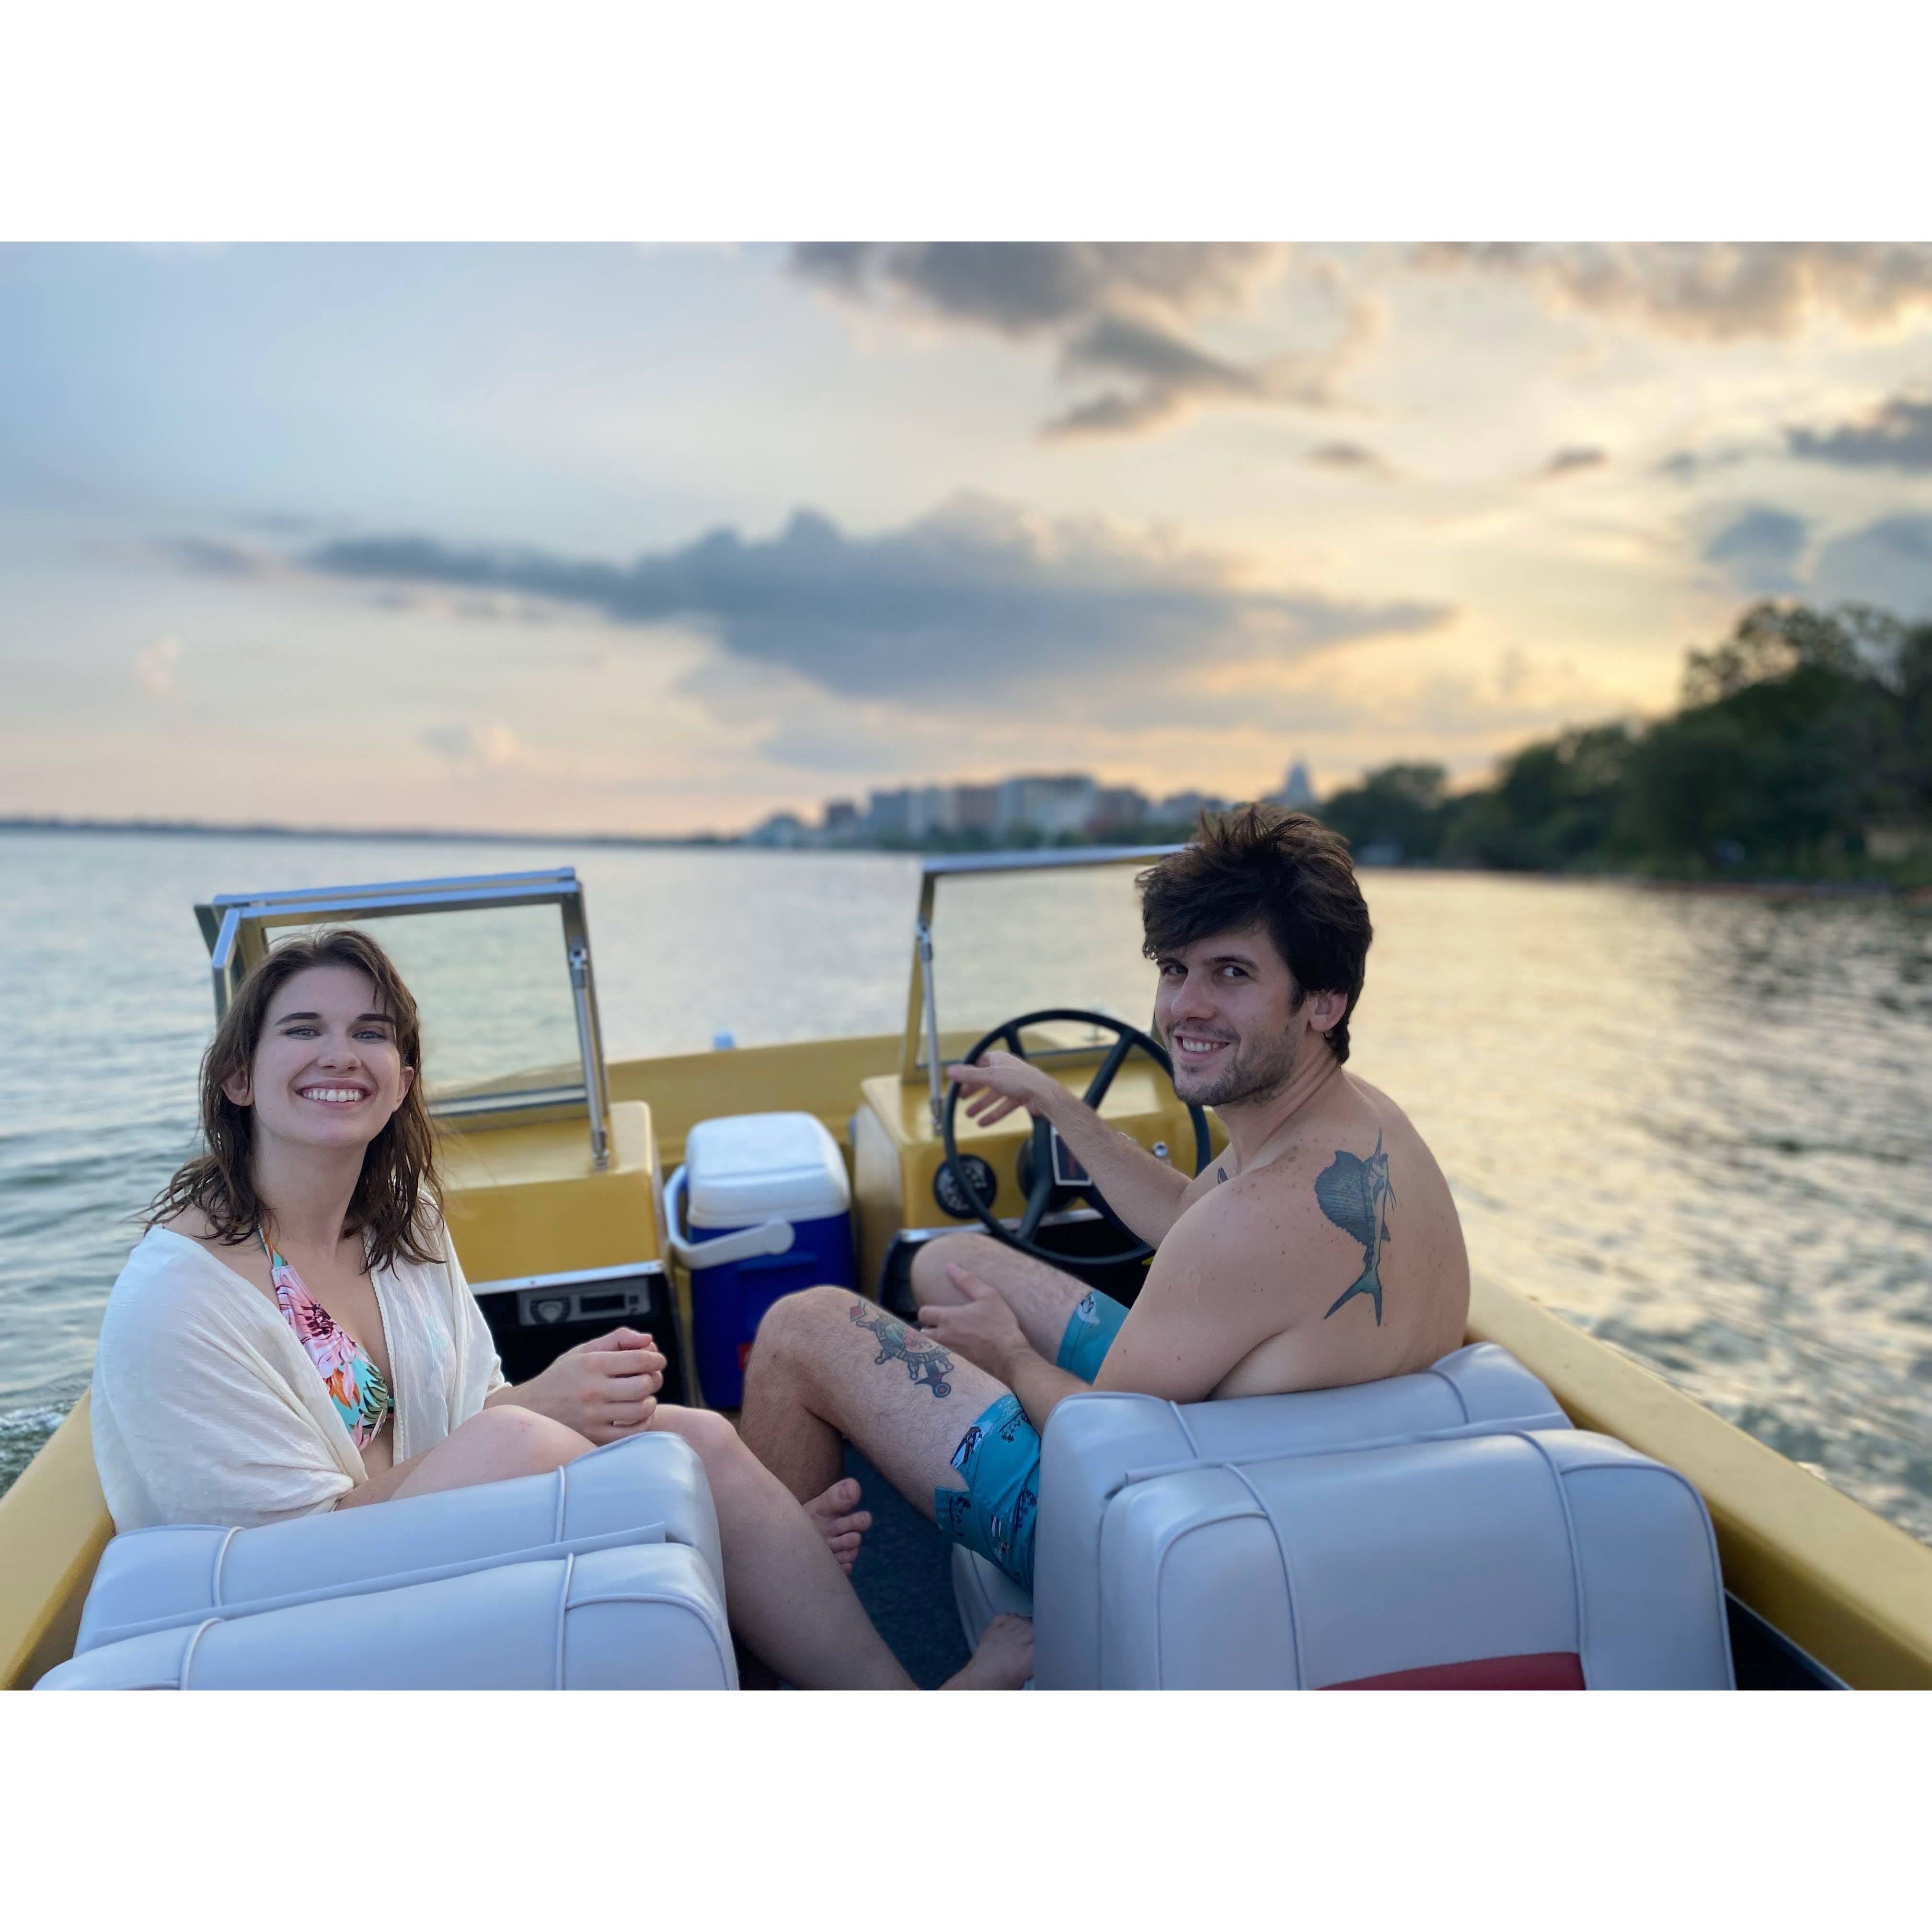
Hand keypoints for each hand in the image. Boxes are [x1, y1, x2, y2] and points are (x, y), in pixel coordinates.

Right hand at [513, 1326, 664, 1443]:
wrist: (531, 1409)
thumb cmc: (563, 1377)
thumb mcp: (584, 1351)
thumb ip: (617, 1339)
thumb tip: (648, 1339)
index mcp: (592, 1364)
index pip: (640, 1359)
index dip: (656, 1358)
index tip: (657, 1361)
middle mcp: (592, 1390)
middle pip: (644, 1385)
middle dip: (654, 1379)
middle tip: (649, 1378)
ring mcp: (593, 1416)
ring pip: (641, 1410)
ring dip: (650, 1401)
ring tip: (643, 1397)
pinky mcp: (593, 1436)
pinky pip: (632, 1433)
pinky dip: (642, 1423)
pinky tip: (636, 1415)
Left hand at [918, 1264, 1030, 1380]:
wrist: (1010, 1357)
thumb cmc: (1000, 1325)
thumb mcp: (988, 1296)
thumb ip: (967, 1280)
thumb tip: (950, 1266)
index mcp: (947, 1318)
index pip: (923, 1313)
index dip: (928, 1311)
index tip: (938, 1311)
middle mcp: (943, 1337)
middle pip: (922, 1332)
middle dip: (929, 1327)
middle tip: (942, 1325)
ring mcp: (948, 1354)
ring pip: (930, 1347)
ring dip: (934, 1342)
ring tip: (947, 1338)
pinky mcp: (956, 1366)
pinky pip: (941, 1359)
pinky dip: (943, 1355)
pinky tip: (957, 1353)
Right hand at [945, 1049, 1059, 1128]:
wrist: (1043, 1095)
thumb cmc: (1020, 1079)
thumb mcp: (990, 1076)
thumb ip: (969, 1075)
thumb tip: (950, 1071)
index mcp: (999, 1059)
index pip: (979, 1062)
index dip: (968, 1071)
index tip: (958, 1080)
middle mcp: (1006, 1070)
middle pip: (985, 1080)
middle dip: (973, 1090)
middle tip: (961, 1098)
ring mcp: (1013, 1084)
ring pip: (994, 1095)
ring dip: (981, 1105)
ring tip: (969, 1114)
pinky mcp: (1020, 1097)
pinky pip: (1003, 1106)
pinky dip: (993, 1114)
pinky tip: (983, 1123)